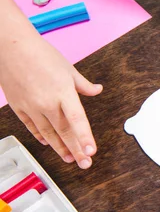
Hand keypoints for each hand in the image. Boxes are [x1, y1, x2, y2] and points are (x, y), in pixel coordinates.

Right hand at [0, 36, 101, 168]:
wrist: (11, 47)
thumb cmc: (42, 54)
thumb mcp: (69, 69)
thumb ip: (83, 85)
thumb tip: (97, 90)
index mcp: (63, 92)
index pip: (77, 119)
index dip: (85, 137)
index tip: (91, 152)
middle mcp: (47, 103)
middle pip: (64, 131)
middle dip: (76, 150)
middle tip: (86, 164)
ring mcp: (31, 106)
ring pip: (48, 133)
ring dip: (61, 148)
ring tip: (71, 159)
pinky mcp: (19, 107)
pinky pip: (32, 127)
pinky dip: (42, 136)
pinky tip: (49, 144)